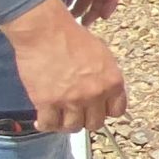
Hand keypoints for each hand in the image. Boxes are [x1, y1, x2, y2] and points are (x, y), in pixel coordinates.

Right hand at [1, 0, 128, 132]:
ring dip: (65, 124)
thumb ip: (106, 76)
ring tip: (59, 117)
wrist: (46, 30)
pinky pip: (49, 124)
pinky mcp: (48, 102)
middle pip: (95, 124)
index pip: (117, 111)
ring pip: (73, 128)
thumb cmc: (72, 37)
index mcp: (112, 82)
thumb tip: (104, 92)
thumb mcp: (102, 55)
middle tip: (75, 113)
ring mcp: (71, 100)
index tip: (96, 110)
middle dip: (85, 119)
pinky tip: (42, 120)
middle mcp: (95, 94)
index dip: (105, 111)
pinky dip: (45, 125)